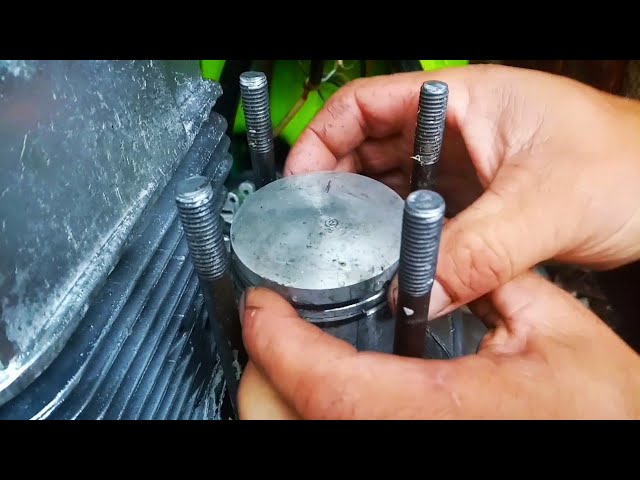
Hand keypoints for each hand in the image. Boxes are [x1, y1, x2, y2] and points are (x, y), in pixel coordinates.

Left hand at [237, 272, 639, 419]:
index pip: (324, 384)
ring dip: (284, 396)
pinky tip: (334, 387)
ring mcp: (400, 452)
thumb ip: (490, 278)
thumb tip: (441, 255)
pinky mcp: (406, 452)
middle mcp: (407, 443)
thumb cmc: (603, 414)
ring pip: (297, 435)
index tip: (263, 307)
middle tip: (275, 328)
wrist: (618, 441)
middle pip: (285, 423)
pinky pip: (330, 438)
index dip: (277, 342)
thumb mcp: (559, 331)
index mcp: (441, 412)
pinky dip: (313, 413)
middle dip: (267, 372)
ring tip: (296, 353)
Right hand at [284, 64, 639, 319]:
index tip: (301, 179)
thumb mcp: (547, 205)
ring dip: (366, 211)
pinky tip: (386, 256)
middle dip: (336, 180)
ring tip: (342, 244)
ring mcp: (464, 165)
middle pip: (368, 145)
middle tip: (314, 223)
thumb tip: (418, 290)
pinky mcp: (475, 200)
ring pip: (392, 183)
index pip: (367, 103)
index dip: (323, 137)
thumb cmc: (633, 165)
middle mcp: (457, 129)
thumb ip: (478, 251)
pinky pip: (419, 214)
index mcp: (466, 99)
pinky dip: (397, 232)